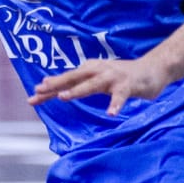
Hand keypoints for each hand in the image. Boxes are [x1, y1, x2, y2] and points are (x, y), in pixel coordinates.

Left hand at [30, 58, 169, 114]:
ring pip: (92, 85)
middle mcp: (97, 71)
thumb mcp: (96, 79)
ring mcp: (112, 77)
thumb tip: (52, 88)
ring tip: (64, 97)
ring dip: (77, 90)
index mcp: (88, 70)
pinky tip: (110, 114)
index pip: (65, 80)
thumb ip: (78, 83)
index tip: (31, 97)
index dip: (48, 88)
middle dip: (55, 85)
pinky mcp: (128, 85)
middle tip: (39, 90)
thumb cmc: (120, 76)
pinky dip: (115, 105)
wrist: (153, 68)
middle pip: (73, 78)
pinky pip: (120, 97)